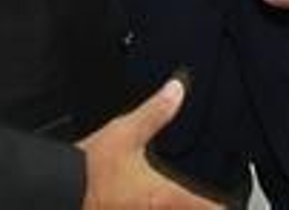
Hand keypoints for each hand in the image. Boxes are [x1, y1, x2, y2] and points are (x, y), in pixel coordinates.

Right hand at [78, 80, 221, 208]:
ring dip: (177, 208)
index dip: (223, 207)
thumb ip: (156, 112)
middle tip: (214, 203)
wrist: (57, 192)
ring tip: (179, 202)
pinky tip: (144, 203)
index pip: (207, 208)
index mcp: (164, 196)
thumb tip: (177, 89)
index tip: (231, 205)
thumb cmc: (88, 170)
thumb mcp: (126, 132)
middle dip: (198, 208)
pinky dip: (149, 209)